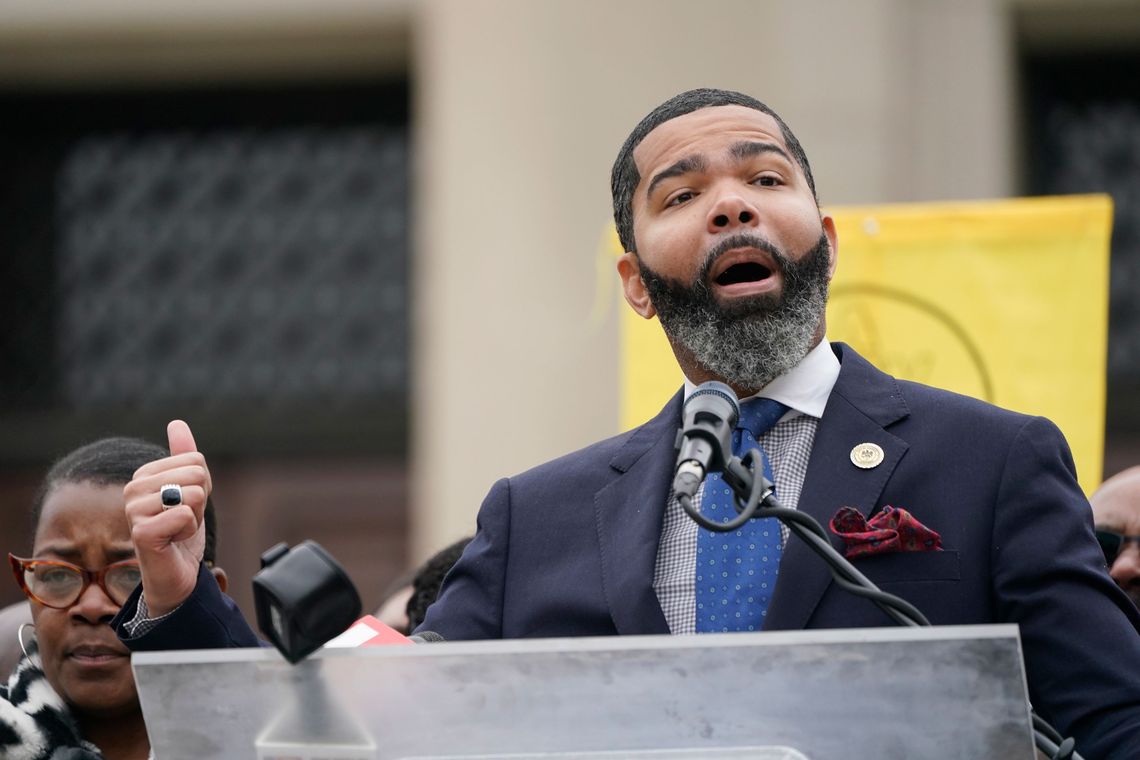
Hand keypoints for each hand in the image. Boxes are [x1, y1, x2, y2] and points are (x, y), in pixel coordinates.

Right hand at [123, 420, 211, 617]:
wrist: (176, 573)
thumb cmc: (181, 532)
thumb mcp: (189, 489)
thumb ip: (183, 456)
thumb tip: (177, 422)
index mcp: (144, 475)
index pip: (195, 460)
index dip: (201, 486)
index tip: (185, 506)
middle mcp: (132, 488)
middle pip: (195, 473)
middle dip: (200, 502)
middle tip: (182, 521)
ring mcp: (133, 510)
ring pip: (192, 493)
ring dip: (195, 517)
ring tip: (177, 531)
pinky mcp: (141, 532)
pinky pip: (186, 515)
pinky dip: (189, 532)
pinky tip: (172, 543)